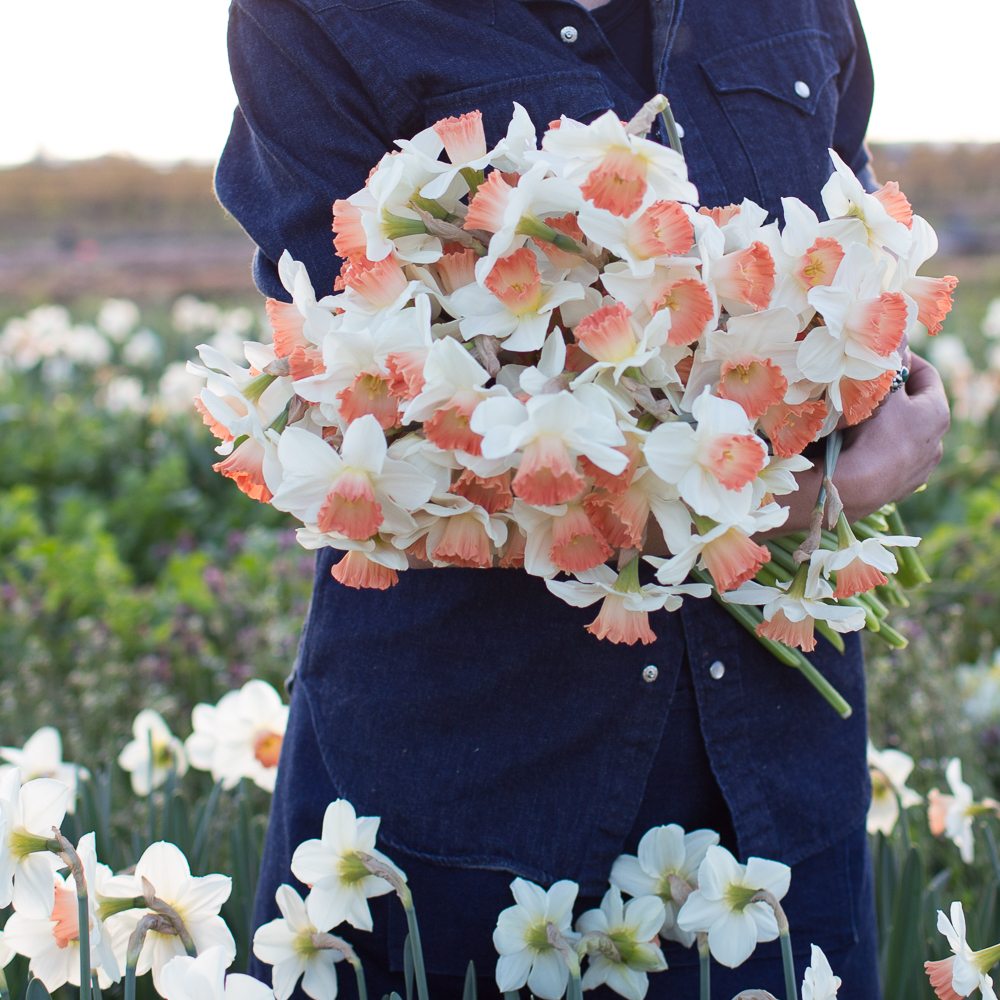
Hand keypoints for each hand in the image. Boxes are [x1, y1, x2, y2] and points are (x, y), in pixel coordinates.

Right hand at [762, 353, 949, 535]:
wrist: (855, 487)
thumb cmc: (870, 432)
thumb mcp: (878, 388)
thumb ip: (887, 359)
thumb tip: (896, 330)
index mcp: (937, 413)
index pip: (926, 374)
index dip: (903, 359)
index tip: (881, 355)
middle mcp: (936, 442)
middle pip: (914, 406)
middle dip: (890, 393)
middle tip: (863, 384)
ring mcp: (919, 469)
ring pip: (900, 436)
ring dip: (882, 424)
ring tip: (854, 417)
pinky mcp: (899, 488)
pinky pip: (888, 460)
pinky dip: (875, 449)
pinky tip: (853, 447)